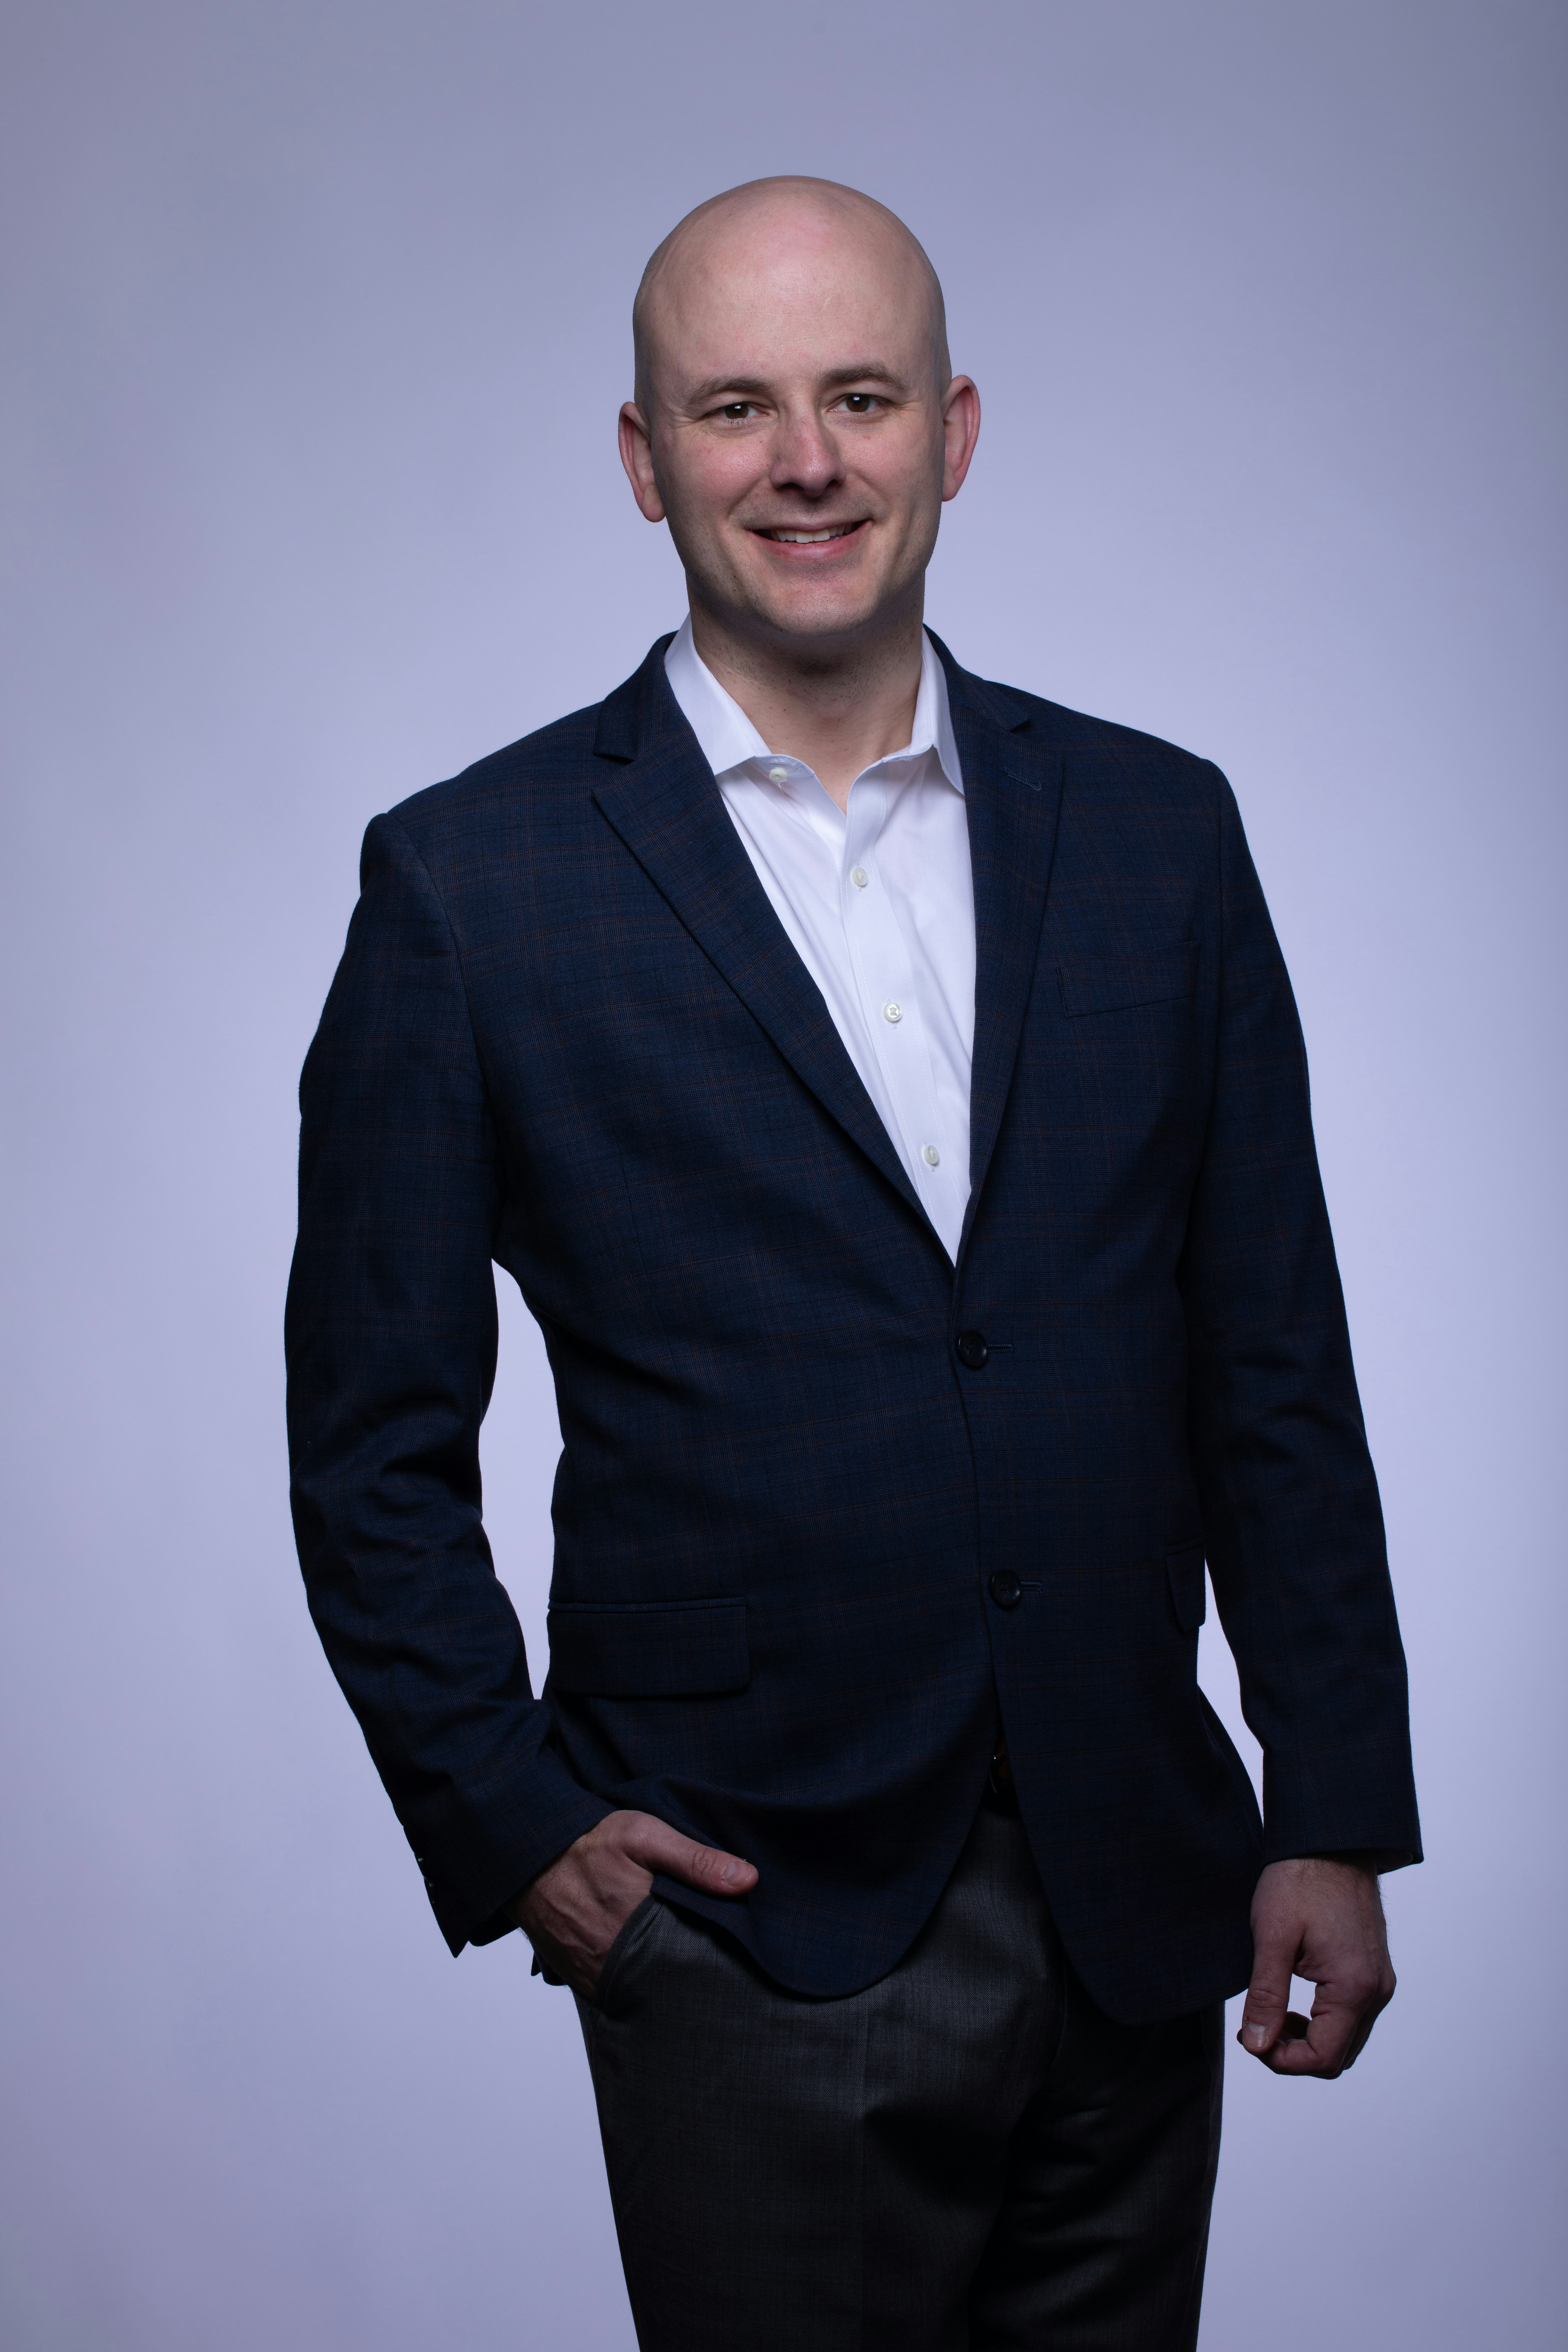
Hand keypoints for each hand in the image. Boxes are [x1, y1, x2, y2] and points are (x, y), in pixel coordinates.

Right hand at [506, 1810, 757, 1999]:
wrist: (528, 1855)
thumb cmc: (589, 1842)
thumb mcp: (646, 1837)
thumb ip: (696, 1860)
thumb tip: (749, 1881)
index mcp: (639, 1928)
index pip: (694, 1961)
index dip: (718, 1960)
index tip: (739, 1954)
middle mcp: (615, 1963)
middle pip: (670, 1983)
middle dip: (692, 1977)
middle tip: (715, 1964)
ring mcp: (594, 1977)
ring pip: (643, 1993)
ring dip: (662, 1982)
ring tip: (685, 1968)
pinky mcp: (579, 1981)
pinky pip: (616, 1994)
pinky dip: (634, 1985)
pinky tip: (649, 1970)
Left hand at [1239, 1855, 1395, 2076]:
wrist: (1331, 1840)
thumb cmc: (1299, 1880)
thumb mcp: (1271, 1938)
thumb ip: (1266, 1998)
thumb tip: (1257, 2046)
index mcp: (1354, 1988)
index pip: (1323, 2059)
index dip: (1281, 2060)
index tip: (1250, 2037)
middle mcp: (1376, 1991)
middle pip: (1338, 2057)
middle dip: (1294, 2053)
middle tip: (1256, 2026)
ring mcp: (1379, 1982)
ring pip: (1347, 2040)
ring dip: (1309, 2038)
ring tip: (1272, 2011)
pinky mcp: (1374, 1971)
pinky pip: (1353, 2016)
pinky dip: (1323, 2020)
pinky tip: (1294, 1997)